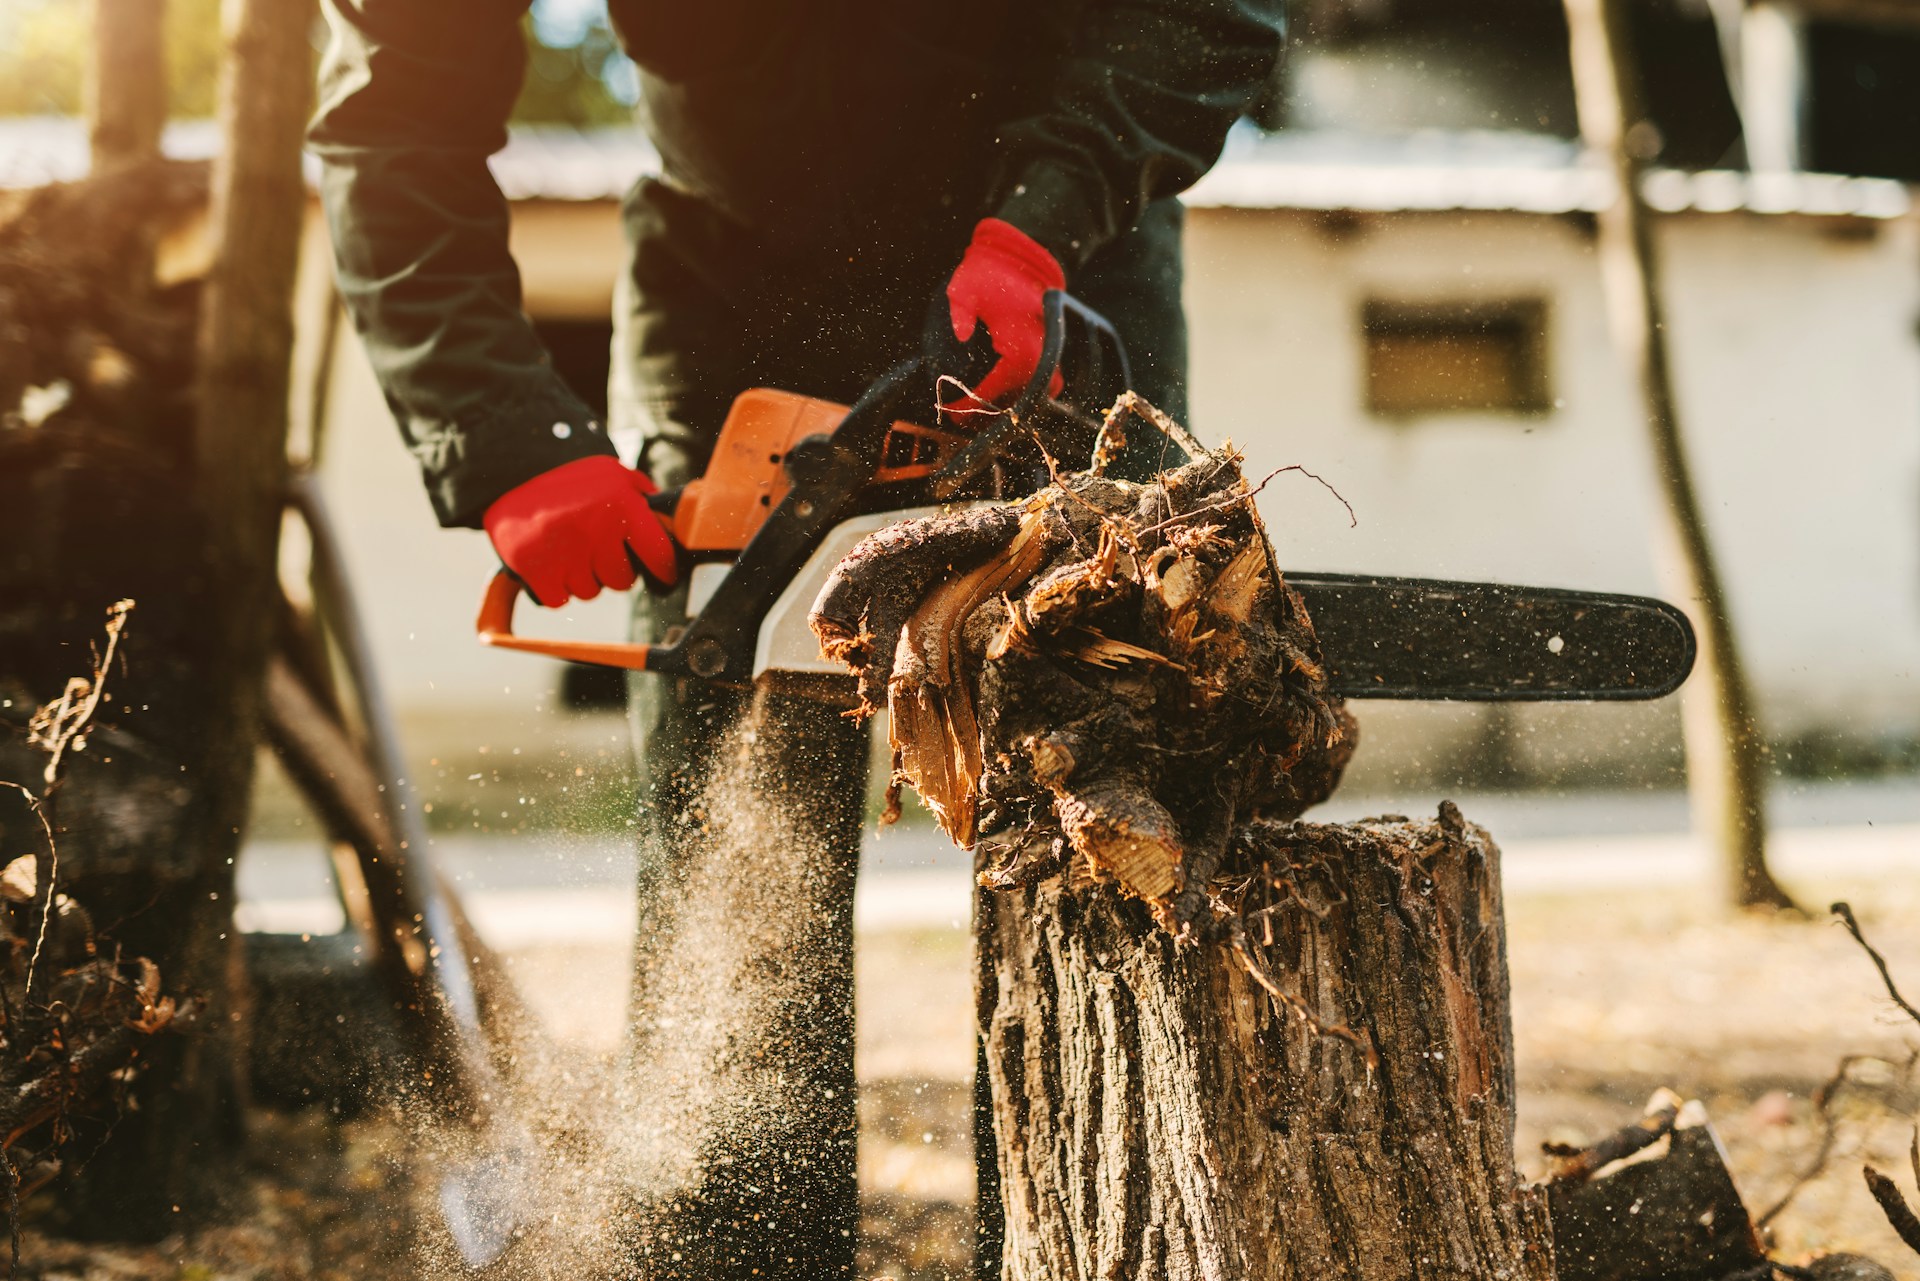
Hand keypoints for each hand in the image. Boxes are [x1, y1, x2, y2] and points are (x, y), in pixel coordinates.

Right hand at [483, 456, 677, 606]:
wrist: (509, 472)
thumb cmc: (569, 479)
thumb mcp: (611, 473)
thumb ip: (642, 495)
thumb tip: (668, 523)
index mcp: (623, 505)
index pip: (658, 553)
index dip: (663, 569)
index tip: (663, 575)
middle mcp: (597, 530)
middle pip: (621, 581)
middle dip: (613, 571)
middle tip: (598, 553)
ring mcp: (564, 551)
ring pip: (589, 592)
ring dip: (582, 579)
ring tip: (568, 552)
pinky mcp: (534, 567)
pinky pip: (559, 599)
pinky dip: (555, 589)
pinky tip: (550, 565)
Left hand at [942, 218, 1064, 406]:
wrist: (1023, 258)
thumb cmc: (992, 272)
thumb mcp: (965, 287)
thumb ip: (960, 313)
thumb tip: (960, 337)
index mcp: (1022, 345)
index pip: (996, 388)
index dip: (973, 403)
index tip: (952, 411)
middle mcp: (1040, 355)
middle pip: (1015, 400)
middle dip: (987, 412)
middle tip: (959, 417)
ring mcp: (1048, 355)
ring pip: (1029, 396)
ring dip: (1004, 405)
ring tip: (976, 412)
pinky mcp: (1048, 352)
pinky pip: (1038, 385)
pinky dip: (1018, 394)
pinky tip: (997, 396)